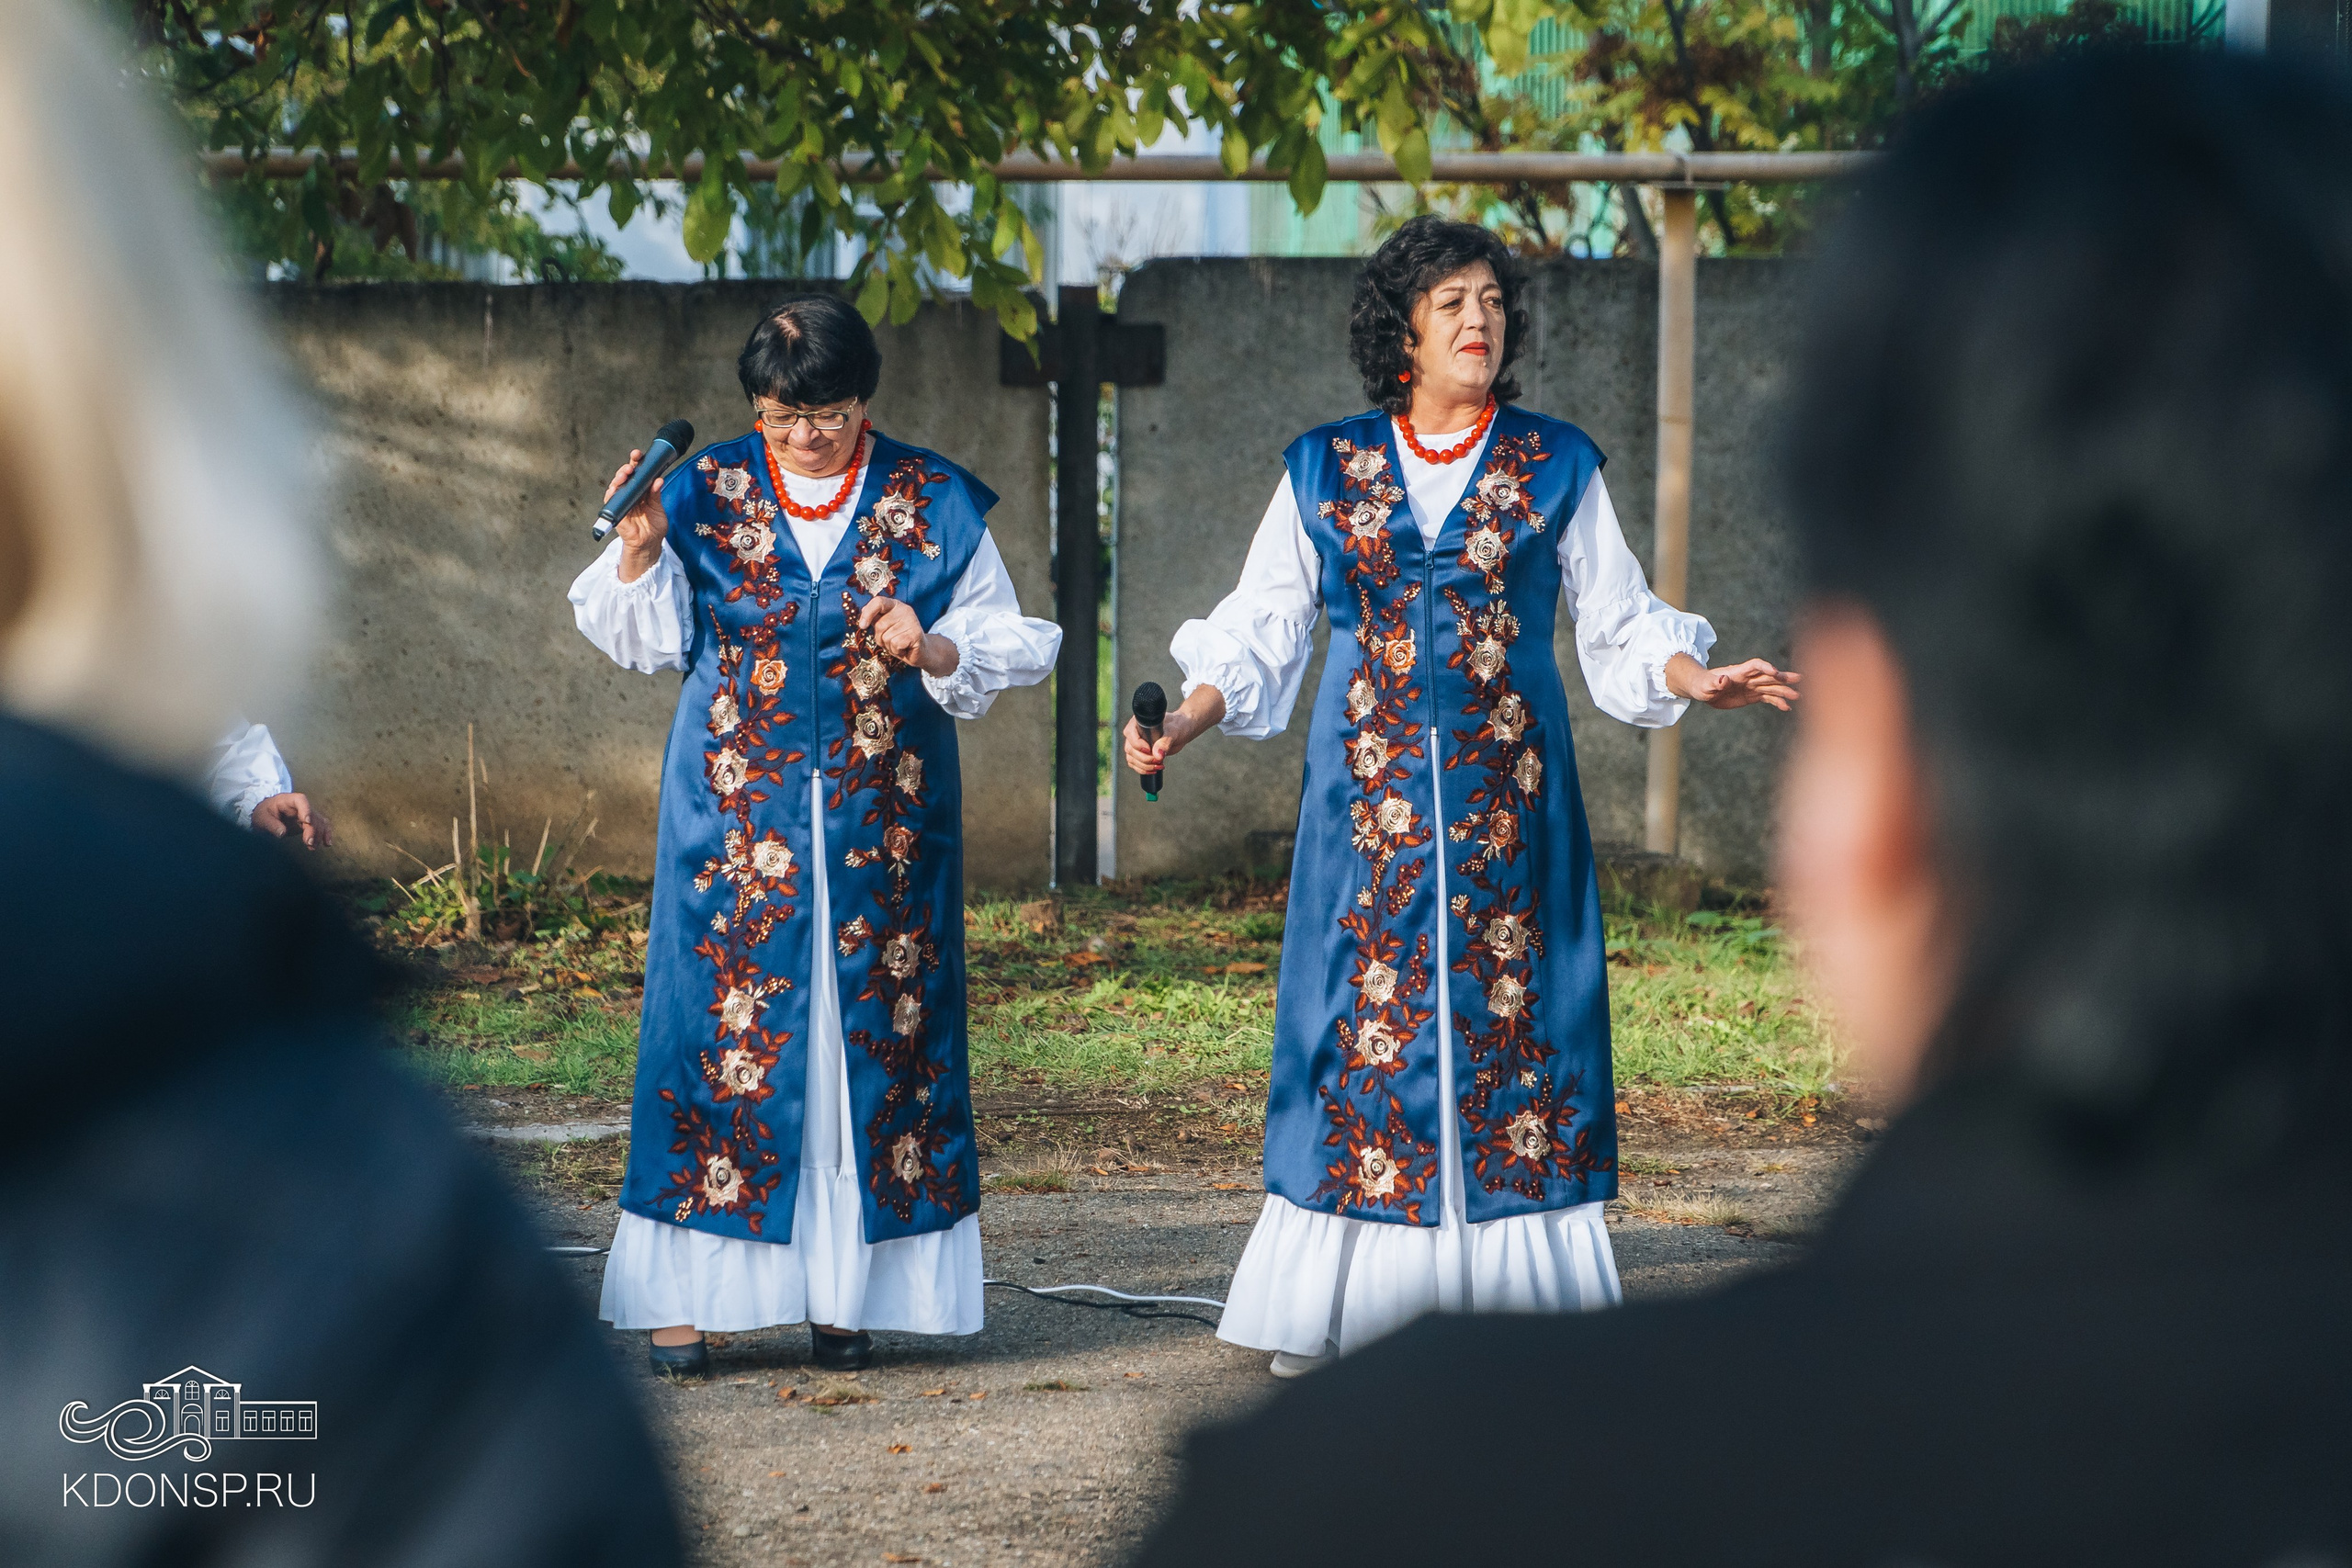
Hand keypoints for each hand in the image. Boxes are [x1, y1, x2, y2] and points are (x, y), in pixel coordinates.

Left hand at [252, 792, 332, 848]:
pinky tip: (327, 844)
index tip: (307, 822)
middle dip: (313, 829)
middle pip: (312, 814)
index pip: (301, 800)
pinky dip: (325, 834)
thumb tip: (282, 833)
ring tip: (312, 847)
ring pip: (319, 822)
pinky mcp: (310, 823)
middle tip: (308, 842)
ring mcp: (307, 814)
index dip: (306, 809)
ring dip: (318, 834)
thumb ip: (271, 825)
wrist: (265, 816)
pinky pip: (322, 826)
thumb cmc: (263, 814)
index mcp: (287, 800)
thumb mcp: (262, 819)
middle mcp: (300, 806)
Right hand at [605, 449, 667, 581]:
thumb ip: (656, 494)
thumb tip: (658, 480)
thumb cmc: (654, 526)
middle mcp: (629, 493)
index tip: (640, 454)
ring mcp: (621, 501)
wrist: (650, 544)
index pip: (637, 473)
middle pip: (625, 476)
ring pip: (616, 485)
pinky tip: (615, 487)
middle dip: (627, 467)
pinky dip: (612, 492)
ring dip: (620, 477)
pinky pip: (610, 500)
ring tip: (626, 473)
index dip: (637, 462)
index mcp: (640, 490)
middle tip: (633, 462)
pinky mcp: (615, 511)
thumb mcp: (658, 507)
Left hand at [857, 596, 958, 676]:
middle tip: (892, 640)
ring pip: (886, 637)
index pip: (878, 602)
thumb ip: (875, 618)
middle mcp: (904, 610)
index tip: (862, 626)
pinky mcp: (916, 633)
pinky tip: (905, 649)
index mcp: (895, 605)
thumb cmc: (900, 639)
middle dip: (881, 638)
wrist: (920, 652)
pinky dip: (897, 651)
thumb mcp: (885, 627)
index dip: (868, 613)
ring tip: (900, 645)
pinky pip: (895, 644)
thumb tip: (863, 610)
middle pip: (879, 625)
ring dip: (889, 646)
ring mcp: (911, 621)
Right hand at [1122, 686, 1226, 774]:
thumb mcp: (1176, 732)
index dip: (1136, 745)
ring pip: (1131, 758)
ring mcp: (1137, 742)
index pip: (1129, 734)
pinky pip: (1136, 763)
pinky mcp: (1142, 751)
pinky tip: (1155, 769)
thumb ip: (1167, 742)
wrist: (1185, 728)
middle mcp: (1136, 731)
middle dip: (1142, 759)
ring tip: (1158, 766)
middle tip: (1158, 762)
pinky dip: (1143, 769)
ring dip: (1142, 766)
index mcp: (1140, 722)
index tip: (1149, 751)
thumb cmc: (1181, 725)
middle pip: (1129, 750)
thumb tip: (1158, 754)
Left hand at [1666, 653, 1801, 711]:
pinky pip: (1767, 698)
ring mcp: (1751, 687)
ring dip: (1784, 691)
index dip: (1765, 667)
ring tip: (1797, 696)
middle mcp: (1748, 678)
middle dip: (1782, 677)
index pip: (1755, 666)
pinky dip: (1777, 702)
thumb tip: (1723, 679)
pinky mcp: (1751, 696)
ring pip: (1771, 687)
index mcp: (1738, 672)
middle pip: (1768, 676)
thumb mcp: (1706, 684)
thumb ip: (1715, 682)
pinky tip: (1787, 707)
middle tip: (1799, 678)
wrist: (1703, 689)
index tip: (1775, 672)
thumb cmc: (1702, 684)